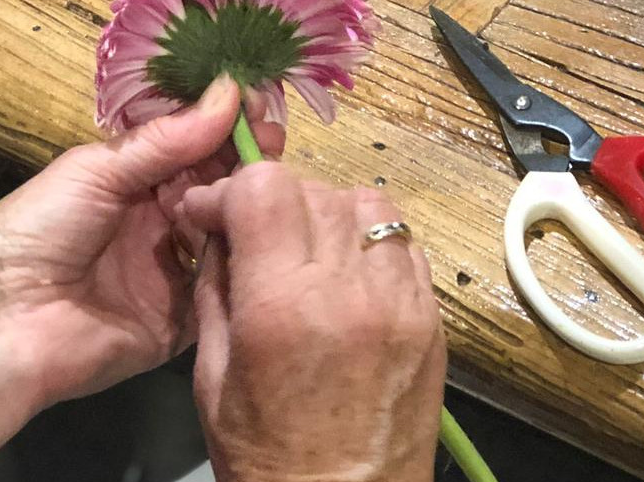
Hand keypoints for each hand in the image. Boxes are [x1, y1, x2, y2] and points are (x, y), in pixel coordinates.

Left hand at [0, 75, 284, 480]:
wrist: (2, 324)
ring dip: (250, 213)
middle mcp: (160, 224)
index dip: (227, 128)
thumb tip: (230, 90)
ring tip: (278, 187)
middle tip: (275, 144)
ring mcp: (173, 274)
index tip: (262, 108)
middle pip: (217, 189)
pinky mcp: (182, 323)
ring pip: (226, 237)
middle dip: (247, 164)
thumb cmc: (40, 230)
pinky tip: (267, 242)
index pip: (194, 149)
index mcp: (135, 183)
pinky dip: (243, 269)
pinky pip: (222, 293)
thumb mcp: (98, 170)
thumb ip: (167, 139)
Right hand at [176, 163, 445, 481]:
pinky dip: (370, 240)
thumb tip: (217, 228)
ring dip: (328, 212)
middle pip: (313, 188)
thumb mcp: (211, 375)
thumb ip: (214, 287)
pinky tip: (349, 271)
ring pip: (366, 201)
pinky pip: (402, 241)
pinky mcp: (432, 315)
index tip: (213, 214)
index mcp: (283, 307)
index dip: (230, 192)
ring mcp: (400, 299)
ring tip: (307, 250)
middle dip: (273, 202)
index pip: (265, 189)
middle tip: (254, 237)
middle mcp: (349, 290)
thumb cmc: (267, 456)